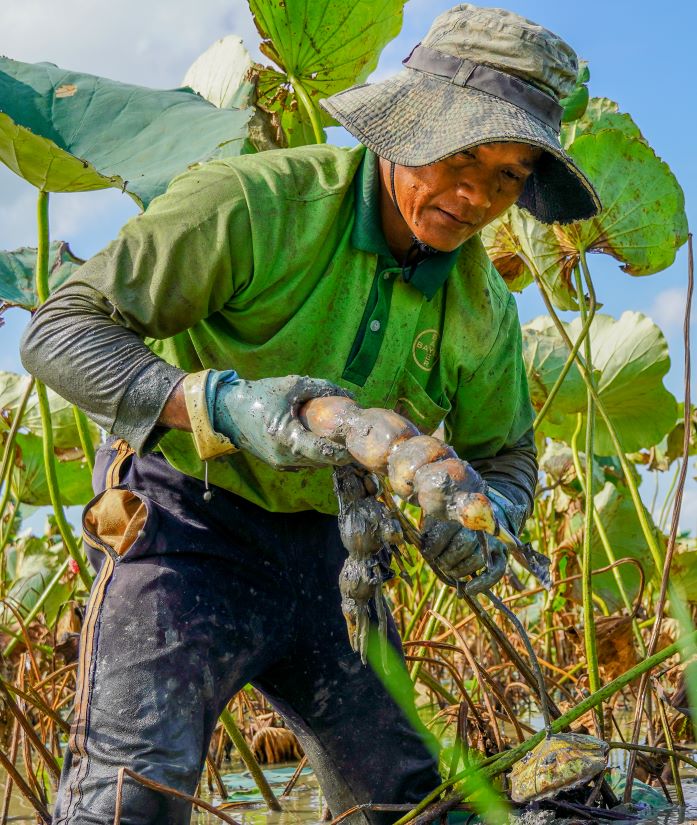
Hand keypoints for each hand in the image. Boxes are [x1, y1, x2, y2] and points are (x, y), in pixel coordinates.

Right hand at [207, 372, 352, 469]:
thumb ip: (322, 389)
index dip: (343, 450)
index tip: (357, 442)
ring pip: (314, 464)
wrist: (228, 410)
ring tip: (339, 438)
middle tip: (354, 439)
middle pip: (322, 461)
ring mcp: (280, 463)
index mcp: (287, 438)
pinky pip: (303, 463)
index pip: (323, 452)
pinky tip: (319, 440)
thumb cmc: (261, 395)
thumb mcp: (292, 386)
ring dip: (326, 454)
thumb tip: (349, 396)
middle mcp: (284, 456)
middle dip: (339, 452)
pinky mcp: (277, 464)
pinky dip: (313, 455)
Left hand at [421, 494, 512, 594]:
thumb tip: (417, 543)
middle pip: (463, 545)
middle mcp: (481, 526)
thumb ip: (429, 530)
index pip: (447, 531)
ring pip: (477, 560)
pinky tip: (468, 590)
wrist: (479, 515)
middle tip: (440, 564)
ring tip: (450, 572)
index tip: (427, 553)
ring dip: (460, 571)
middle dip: (447, 559)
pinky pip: (495, 572)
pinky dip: (482, 584)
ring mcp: (493, 541)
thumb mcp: (438, 519)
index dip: (434, 546)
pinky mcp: (501, 555)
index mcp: (462, 514)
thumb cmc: (451, 522)